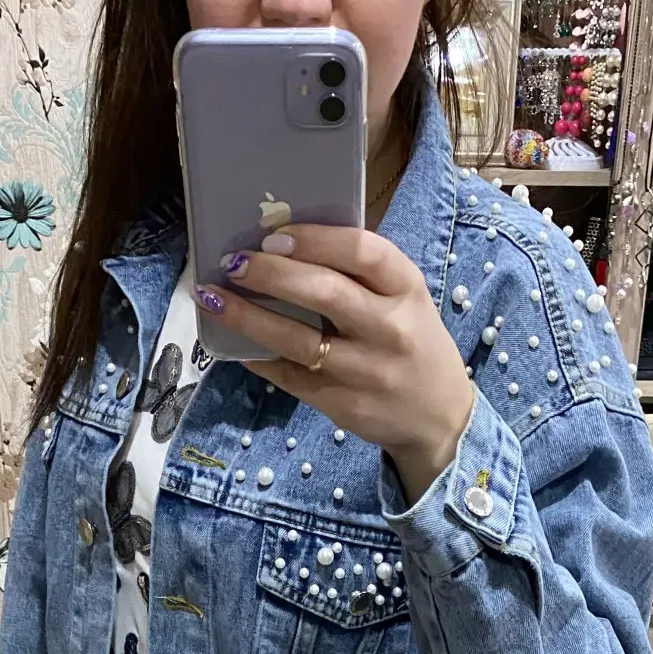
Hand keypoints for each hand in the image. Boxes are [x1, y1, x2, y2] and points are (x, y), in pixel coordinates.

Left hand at [197, 227, 474, 503]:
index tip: (274, 235)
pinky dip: (259, 358)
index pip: (361, 252)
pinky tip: (235, 343)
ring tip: (214, 298)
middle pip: (324, 293)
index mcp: (407, 289)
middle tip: (233, 262)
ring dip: (248, 317)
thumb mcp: (405, 299)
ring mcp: (366, 372)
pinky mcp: (344, 405)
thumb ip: (361, 274)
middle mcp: (390, 329)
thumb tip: (285, 243)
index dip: (314, 239)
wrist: (439, 419)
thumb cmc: (412, 343)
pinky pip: (291, 377)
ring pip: (298, 340)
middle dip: (270, 273)